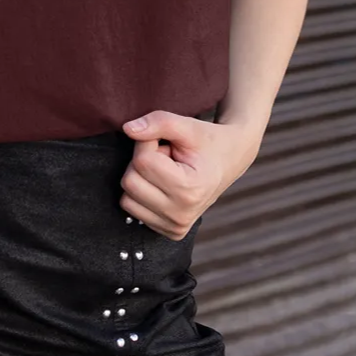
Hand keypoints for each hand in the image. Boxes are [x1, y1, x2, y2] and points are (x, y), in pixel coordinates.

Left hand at [119, 110, 260, 239]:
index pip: (142, 161)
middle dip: (143, 162)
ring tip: (166, 171)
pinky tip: (165, 186)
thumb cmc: (207, 142)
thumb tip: (128, 129)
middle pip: (130, 182)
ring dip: (142, 179)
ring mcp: (176, 227)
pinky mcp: (170, 232)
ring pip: (127, 198)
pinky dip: (143, 194)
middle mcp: (181, 215)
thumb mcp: (187, 125)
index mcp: (189, 190)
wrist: (229, 161)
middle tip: (166, 157)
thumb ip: (159, 122)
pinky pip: (133, 210)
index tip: (167, 143)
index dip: (148, 143)